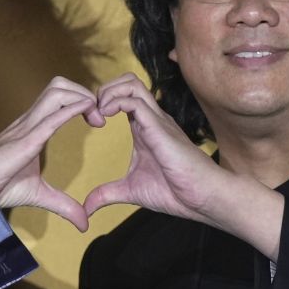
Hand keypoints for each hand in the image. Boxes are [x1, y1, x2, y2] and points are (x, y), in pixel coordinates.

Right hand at [0, 76, 101, 230]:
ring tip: (94, 115)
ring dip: (80, 97)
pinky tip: (86, 111)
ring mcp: (27, 127)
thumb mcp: (39, 195)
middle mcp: (30, 121)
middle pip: (59, 85)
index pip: (60, 98)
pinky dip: (72, 109)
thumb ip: (63, 205)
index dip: (81, 101)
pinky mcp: (26, 140)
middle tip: (98, 116)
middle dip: (84, 92)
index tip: (97, 121)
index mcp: (34, 127)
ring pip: (56, 92)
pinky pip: (51, 117)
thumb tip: (84, 223)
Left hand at [83, 74, 284, 256]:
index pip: (122, 96)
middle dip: (103, 90)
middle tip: (92, 114)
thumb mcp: (130, 191)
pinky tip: (105, 119)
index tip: (90, 122)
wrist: (202, 199)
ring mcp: (156, 120)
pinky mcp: (159, 127)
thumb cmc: (175, 192)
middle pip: (127, 82)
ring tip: (98, 114)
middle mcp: (151, 118)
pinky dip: (114, 103)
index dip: (101, 102)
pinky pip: (135, 101)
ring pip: (131, 84)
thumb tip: (87, 207)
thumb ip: (107, 194)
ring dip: (108, 92)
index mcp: (143, 127)